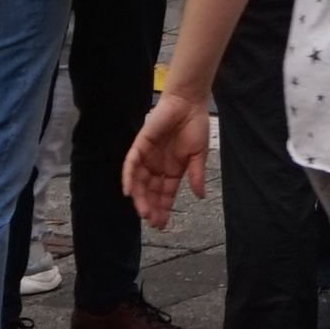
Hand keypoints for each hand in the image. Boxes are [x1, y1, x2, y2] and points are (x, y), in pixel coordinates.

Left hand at [124, 91, 210, 227]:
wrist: (188, 104)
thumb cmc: (196, 126)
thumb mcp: (199, 155)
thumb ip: (196, 175)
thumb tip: (200, 196)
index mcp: (173, 170)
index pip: (165, 194)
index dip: (164, 208)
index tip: (162, 224)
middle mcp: (158, 166)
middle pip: (151, 191)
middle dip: (151, 207)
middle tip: (152, 222)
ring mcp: (147, 157)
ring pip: (139, 182)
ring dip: (140, 197)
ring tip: (144, 212)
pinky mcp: (140, 146)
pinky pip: (131, 165)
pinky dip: (128, 178)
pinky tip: (128, 191)